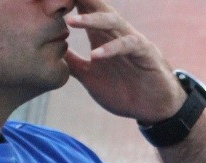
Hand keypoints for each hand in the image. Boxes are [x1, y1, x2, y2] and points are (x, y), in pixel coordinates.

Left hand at [64, 0, 184, 123]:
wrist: (154, 108)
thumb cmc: (124, 90)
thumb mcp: (91, 78)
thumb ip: (73, 64)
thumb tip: (51, 53)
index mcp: (101, 35)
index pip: (84, 9)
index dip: (69, 2)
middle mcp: (116, 33)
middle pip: (97, 6)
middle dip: (82, 0)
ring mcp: (132, 41)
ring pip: (112, 21)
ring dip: (91, 19)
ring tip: (70, 22)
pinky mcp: (146, 54)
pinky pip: (129, 46)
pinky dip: (112, 49)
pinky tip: (96, 56)